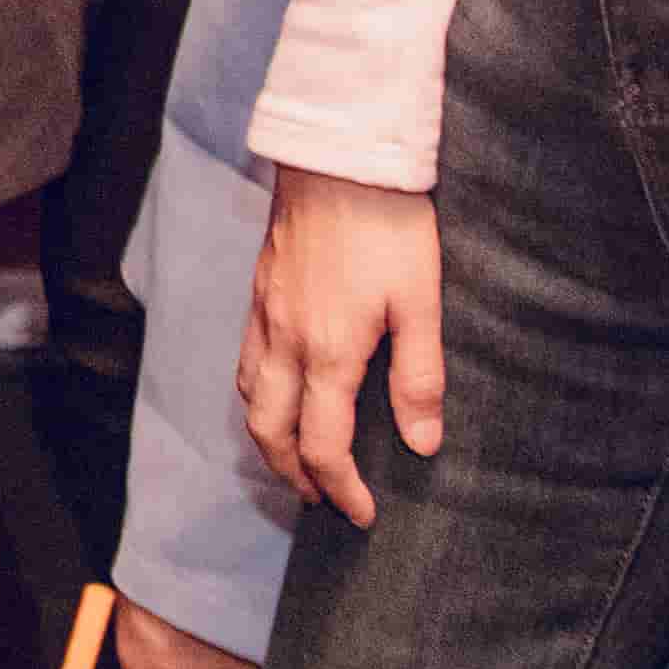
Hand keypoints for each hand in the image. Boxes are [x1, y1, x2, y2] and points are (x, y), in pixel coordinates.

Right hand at [236, 165, 444, 525]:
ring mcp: (265, 314)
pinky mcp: (260, 288)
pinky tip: (281, 391)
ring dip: (270, 439)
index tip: (362, 512)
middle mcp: (286, 341)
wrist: (338, 156)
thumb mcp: (420, 302)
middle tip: (322, 499)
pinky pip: (246, 359)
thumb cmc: (388, 226)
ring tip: (297, 457)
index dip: (341, 488)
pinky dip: (259, 395)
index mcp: (328, 352)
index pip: (322, 446)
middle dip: (293, 476)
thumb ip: (419, 377)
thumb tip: (422, 444)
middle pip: (270, 432)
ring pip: (250, 397)